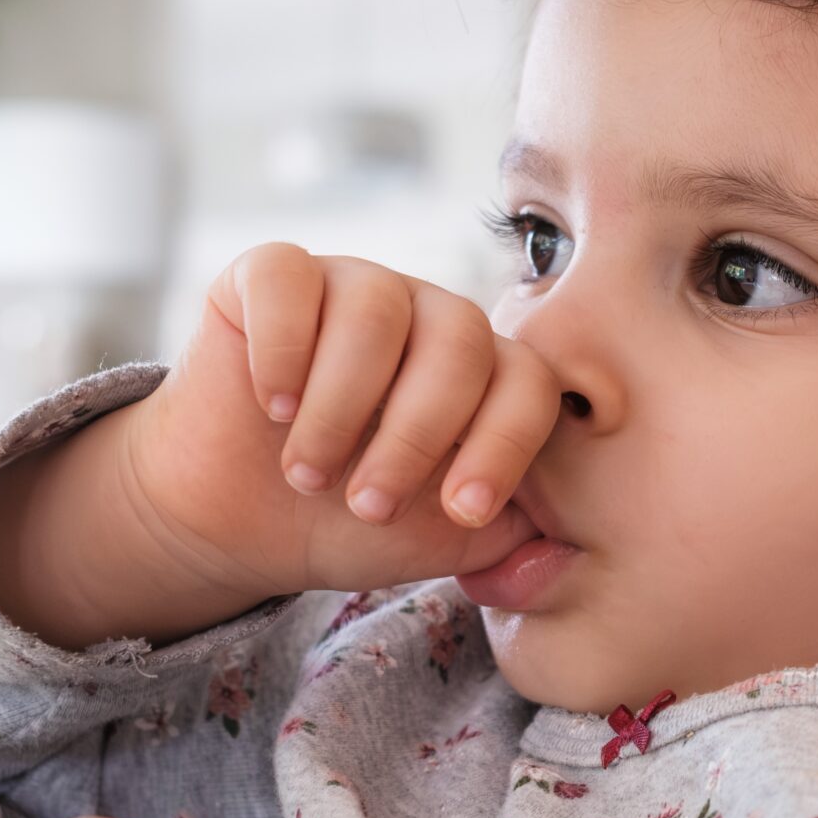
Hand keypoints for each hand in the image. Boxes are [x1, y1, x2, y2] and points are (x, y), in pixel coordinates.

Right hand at [121, 243, 561, 600]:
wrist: (240, 523)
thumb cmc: (350, 524)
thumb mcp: (445, 541)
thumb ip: (518, 531)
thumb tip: (578, 543)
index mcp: (484, 371)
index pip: (528, 380)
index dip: (503, 444)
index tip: (460, 511)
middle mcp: (426, 314)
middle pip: (460, 338)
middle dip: (415, 436)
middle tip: (366, 504)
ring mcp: (352, 283)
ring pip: (376, 308)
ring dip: (341, 409)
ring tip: (307, 472)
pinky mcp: (270, 275)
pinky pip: (289, 278)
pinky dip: (282, 349)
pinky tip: (272, 406)